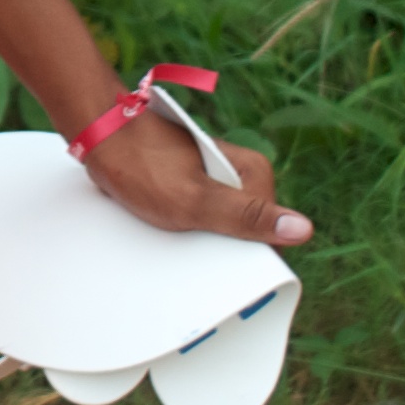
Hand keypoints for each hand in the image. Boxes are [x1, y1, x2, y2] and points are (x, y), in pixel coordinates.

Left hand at [69, 86, 306, 246]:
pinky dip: (187, 226)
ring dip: (202, 237)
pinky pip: (201, 214)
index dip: (250, 255)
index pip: (271, 231)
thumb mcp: (196, 201)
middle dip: (225, 247)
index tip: (224, 269)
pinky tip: (167, 229)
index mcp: (253, 173)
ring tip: (174, 237)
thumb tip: (304, 229)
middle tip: (191, 250)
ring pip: (221, 224)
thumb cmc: (143, 165)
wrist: (100, 135)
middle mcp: (240, 172)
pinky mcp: (195, 181)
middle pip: (246, 229)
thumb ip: (246, 216)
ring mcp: (217, 176)